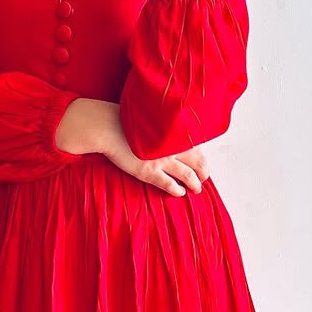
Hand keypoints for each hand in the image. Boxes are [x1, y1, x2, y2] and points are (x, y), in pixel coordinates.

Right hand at [54, 98, 208, 194]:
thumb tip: (171, 129)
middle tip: (203, 178)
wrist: (108, 127)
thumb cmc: (127, 120)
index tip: (202, 162)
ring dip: (195, 184)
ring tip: (196, 189)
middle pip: (197, 162)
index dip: (202, 156)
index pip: (197, 146)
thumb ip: (164, 125)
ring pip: (187, 176)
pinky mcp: (149, 171)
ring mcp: (161, 160)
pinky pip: (169, 184)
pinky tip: (179, 193)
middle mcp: (171, 146)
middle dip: (203, 172)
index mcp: (173, 131)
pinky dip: (177, 190)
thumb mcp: (151, 117)